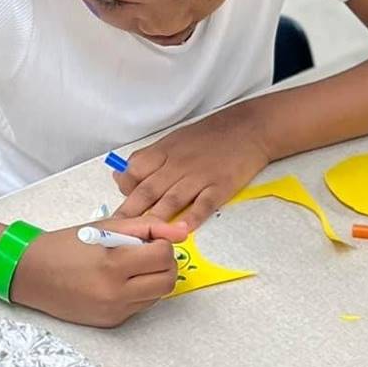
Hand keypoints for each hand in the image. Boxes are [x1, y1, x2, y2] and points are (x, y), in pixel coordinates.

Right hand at [9, 224, 177, 327]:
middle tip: (148, 253)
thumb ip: (147, 226)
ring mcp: (114, 311)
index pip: (163, 255)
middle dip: (165, 264)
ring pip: (158, 295)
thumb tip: (182, 232)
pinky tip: (120, 282)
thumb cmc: (66, 245)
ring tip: (132, 267)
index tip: (150, 239)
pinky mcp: (111, 322)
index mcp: (113, 264)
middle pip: (168, 281)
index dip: (162, 243)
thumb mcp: (105, 227)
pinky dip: (139, 293)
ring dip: (154, 279)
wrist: (30, 274)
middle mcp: (116, 293)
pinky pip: (141, 307)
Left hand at [113, 103, 272, 233]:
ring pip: (172, 200)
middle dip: (131, 213)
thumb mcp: (174, 139)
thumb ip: (149, 158)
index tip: (118, 208)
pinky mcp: (220, 186)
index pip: (134, 172)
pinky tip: (182, 231)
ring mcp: (200, 176)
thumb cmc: (210, 134)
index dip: (124, 191)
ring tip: (144, 238)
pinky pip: (203, 204)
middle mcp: (178, 165)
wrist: (249, 127)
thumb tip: (122, 175)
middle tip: (119, 232)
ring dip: (156, 219)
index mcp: (164, 152)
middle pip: (148, 190)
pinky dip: (192, 218)